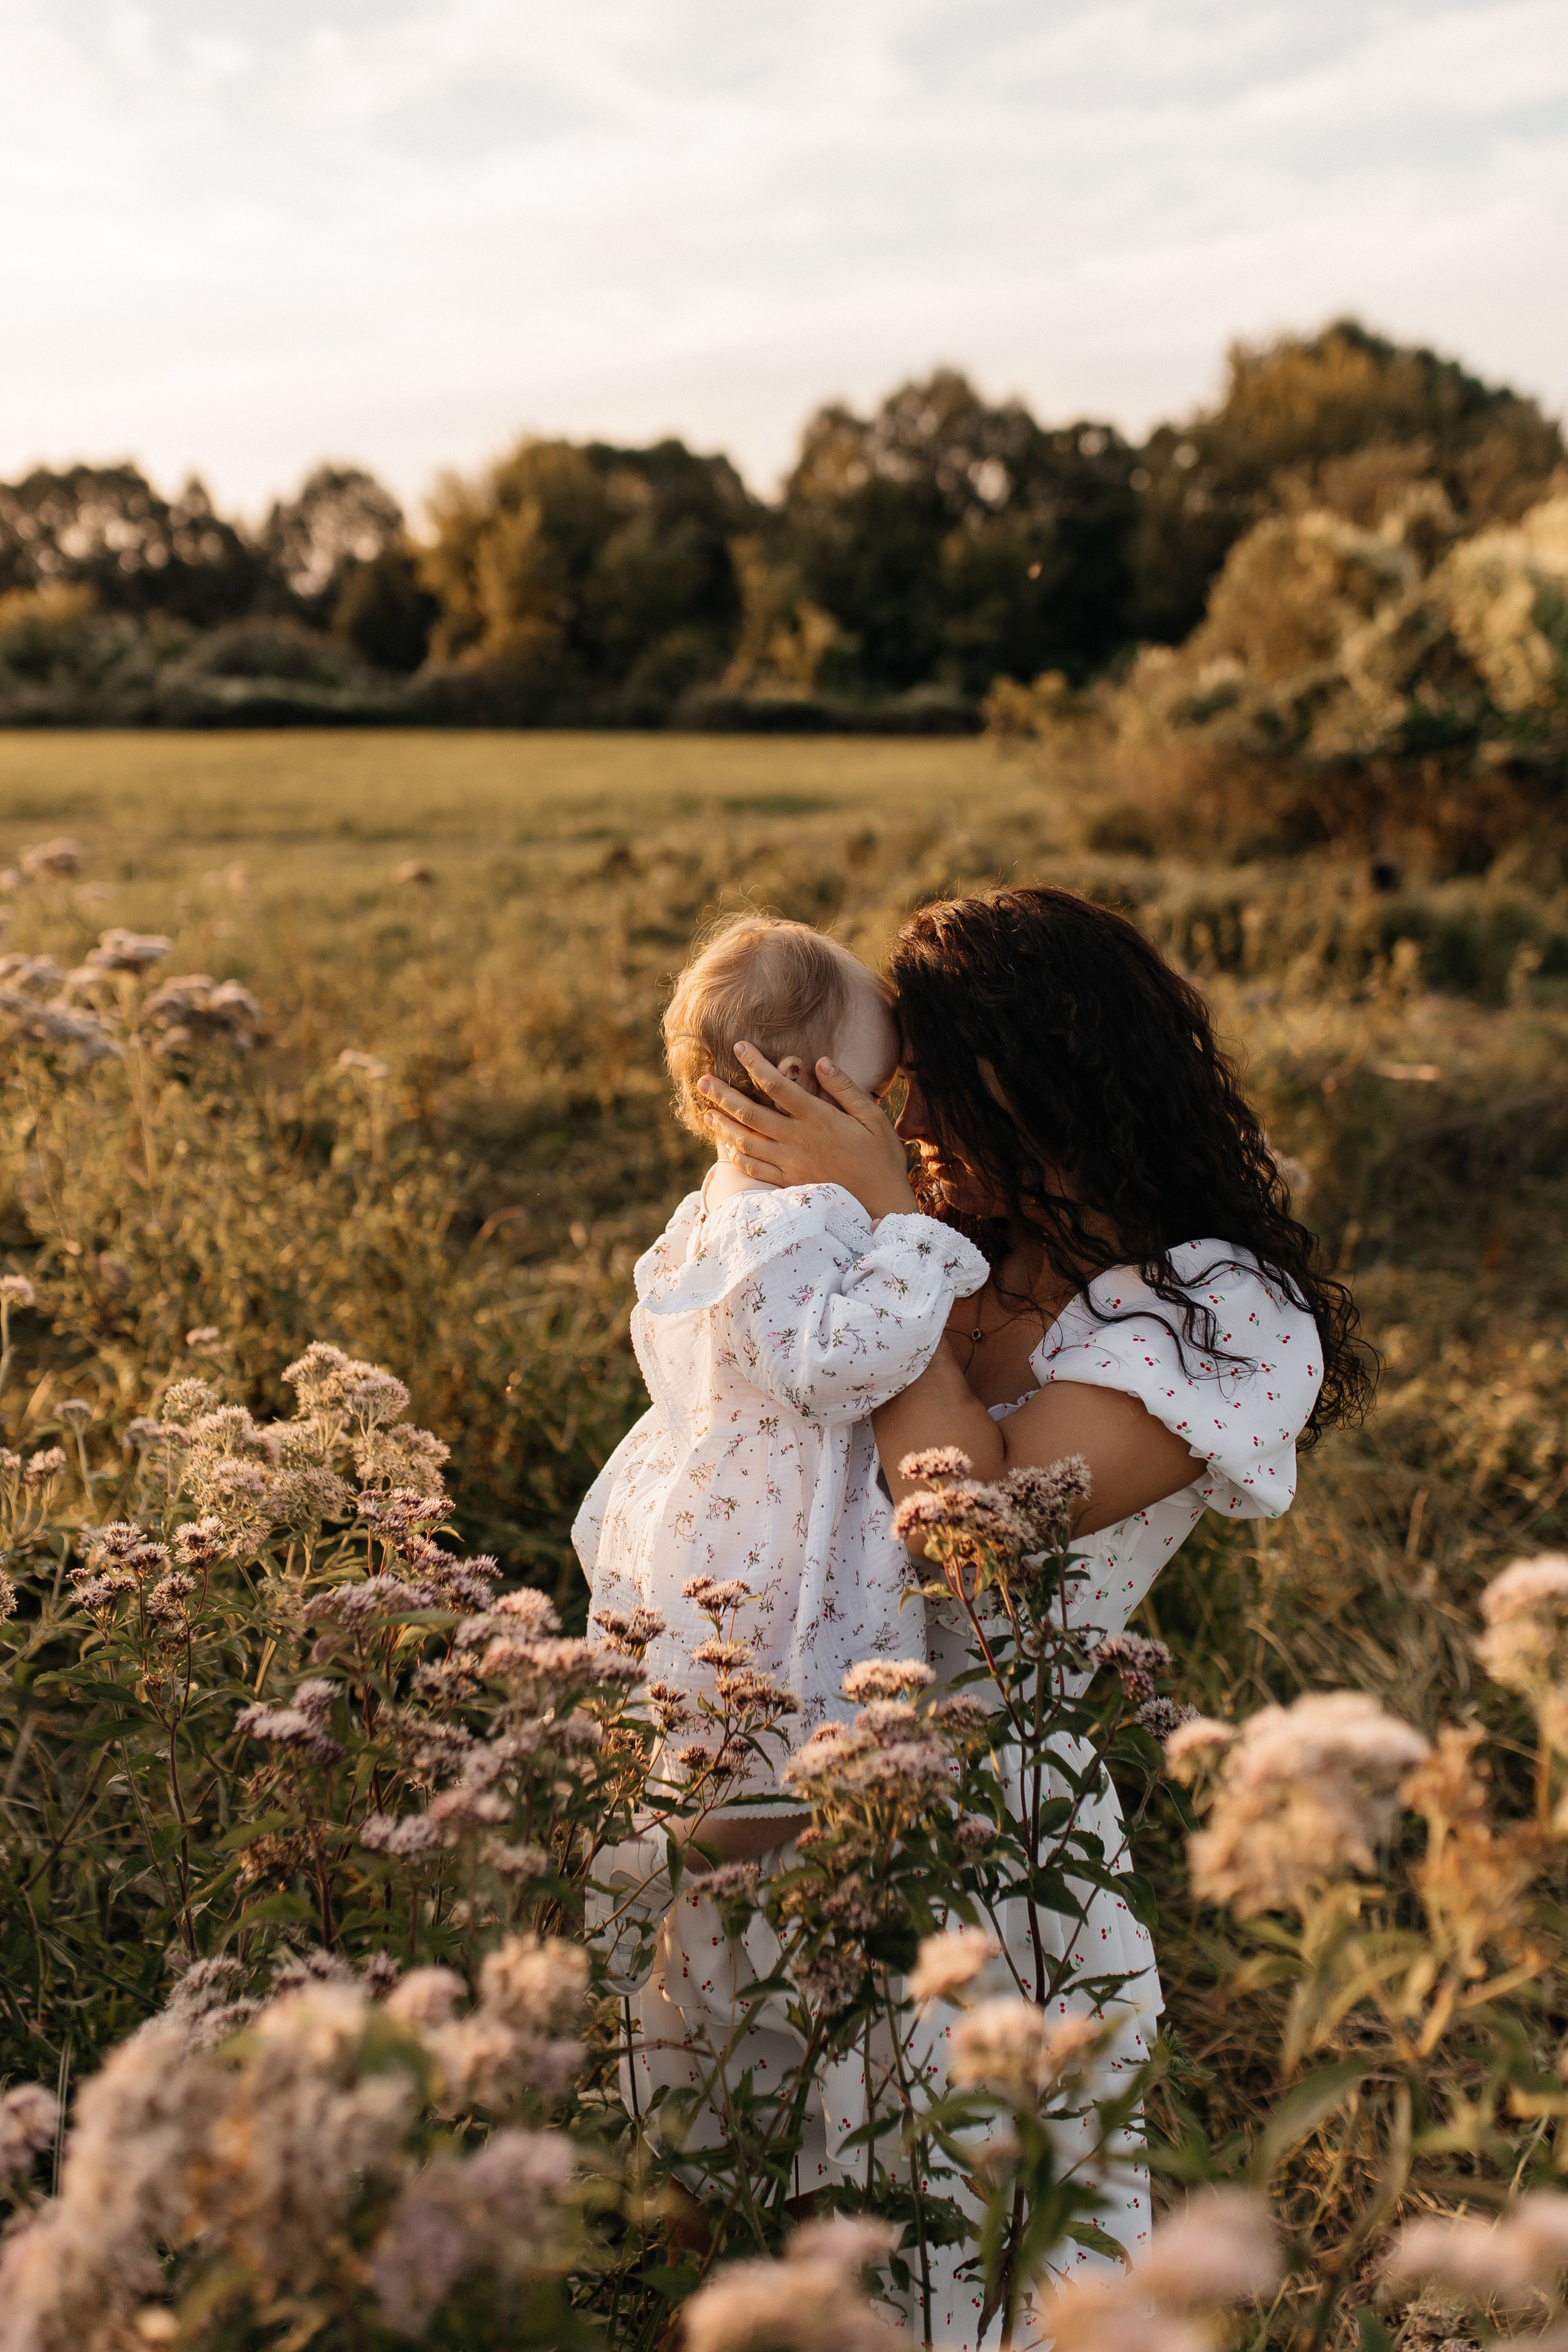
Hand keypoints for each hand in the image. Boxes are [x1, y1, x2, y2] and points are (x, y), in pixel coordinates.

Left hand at [697, 1044, 919, 1221]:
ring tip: (707, 1111)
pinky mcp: (789, 1183)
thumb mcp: (873, 1117)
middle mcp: (798, 1139)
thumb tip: (821, 1061)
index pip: (777, 1085)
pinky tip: (729, 1146)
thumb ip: (846, 1088)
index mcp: (818, 1118)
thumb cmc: (881, 1158)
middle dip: (724, 1095)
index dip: (756, 1064)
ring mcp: (790, 1163)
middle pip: (751, 1113)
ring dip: (724, 1125)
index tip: (739, 1047)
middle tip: (702, 1081)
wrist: (881, 1204)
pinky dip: (739, 1156)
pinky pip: (756, 1168)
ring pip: (747, 1141)